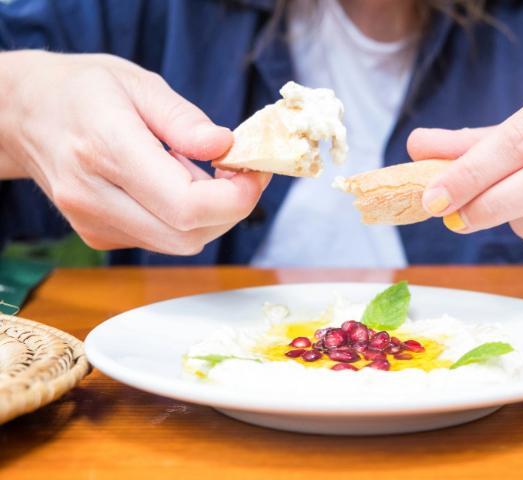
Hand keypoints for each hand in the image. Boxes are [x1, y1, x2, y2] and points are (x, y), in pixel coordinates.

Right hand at [0, 51, 268, 254]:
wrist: (23, 114)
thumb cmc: (82, 91)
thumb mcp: (137, 83)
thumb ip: (183, 119)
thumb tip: (225, 146)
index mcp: (105, 148)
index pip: (185, 205)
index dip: (235, 198)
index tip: (253, 171)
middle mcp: (93, 195)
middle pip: (188, 234)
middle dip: (230, 208)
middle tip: (239, 170)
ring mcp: (92, 222)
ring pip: (178, 243)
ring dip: (209, 214)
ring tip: (197, 170)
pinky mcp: (98, 236)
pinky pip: (161, 239)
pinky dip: (183, 218)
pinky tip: (171, 183)